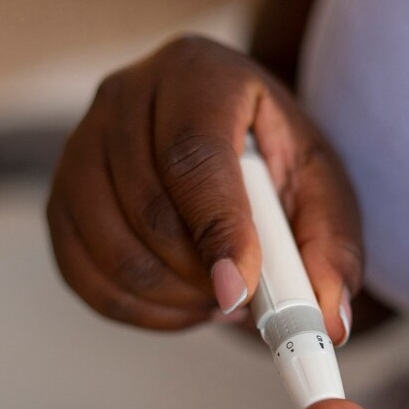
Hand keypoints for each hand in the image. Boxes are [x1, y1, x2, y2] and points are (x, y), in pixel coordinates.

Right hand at [47, 35, 360, 335]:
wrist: (241, 148)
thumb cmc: (280, 161)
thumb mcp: (324, 192)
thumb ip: (332, 251)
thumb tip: (332, 320)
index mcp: (200, 78)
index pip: (193, 155)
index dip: (217, 230)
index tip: (239, 290)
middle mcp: (127, 100)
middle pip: (148, 209)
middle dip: (203, 276)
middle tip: (247, 296)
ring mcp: (83, 149)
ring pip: (113, 251)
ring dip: (177, 297)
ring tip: (224, 292)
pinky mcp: (65, 201)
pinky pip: (87, 279)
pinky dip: (143, 310)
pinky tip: (186, 301)